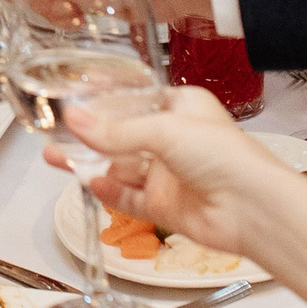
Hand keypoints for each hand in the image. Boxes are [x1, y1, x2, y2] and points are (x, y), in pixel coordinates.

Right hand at [49, 84, 303, 257]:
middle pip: (122, 135)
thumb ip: (116, 130)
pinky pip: (128, 197)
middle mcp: (174, 139)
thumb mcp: (165, 129)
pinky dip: (108, 191)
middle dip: (90, 135)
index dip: (104, 101)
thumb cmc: (224, 155)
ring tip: (56, 156)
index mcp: (182, 108)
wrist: (252, 209)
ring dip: (90, 162)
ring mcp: (168, 174)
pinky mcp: (164, 206)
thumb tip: (75, 120)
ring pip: (120, 166)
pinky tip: (90, 182)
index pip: (135, 100)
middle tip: (55, 131)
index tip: (72, 99)